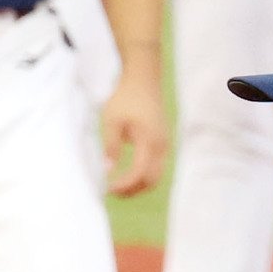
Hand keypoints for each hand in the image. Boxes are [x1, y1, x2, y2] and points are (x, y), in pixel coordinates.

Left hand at [101, 58, 167, 194]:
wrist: (144, 80)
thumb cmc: (126, 97)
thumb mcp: (111, 120)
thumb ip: (111, 145)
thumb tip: (107, 170)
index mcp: (149, 140)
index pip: (140, 173)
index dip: (125, 185)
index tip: (108, 188)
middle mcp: (161, 146)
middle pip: (152, 180)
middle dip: (133, 190)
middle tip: (112, 192)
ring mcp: (165, 144)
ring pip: (156, 176)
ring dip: (138, 185)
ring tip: (119, 186)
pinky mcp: (162, 142)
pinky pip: (157, 167)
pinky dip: (144, 176)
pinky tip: (128, 174)